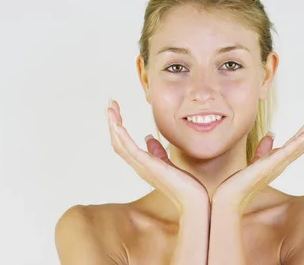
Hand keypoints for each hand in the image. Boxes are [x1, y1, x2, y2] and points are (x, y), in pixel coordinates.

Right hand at [106, 99, 208, 213]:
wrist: (193, 200)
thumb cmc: (183, 185)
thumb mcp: (167, 163)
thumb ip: (156, 152)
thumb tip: (148, 138)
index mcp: (141, 164)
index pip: (124, 144)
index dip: (118, 128)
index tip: (116, 111)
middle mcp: (138, 166)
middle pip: (118, 142)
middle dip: (113, 122)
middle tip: (110, 105)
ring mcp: (142, 166)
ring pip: (121, 144)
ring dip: (114, 125)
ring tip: (111, 108)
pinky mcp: (149, 166)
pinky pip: (131, 150)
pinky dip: (123, 137)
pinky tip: (118, 125)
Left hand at [213, 100, 303, 213]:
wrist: (229, 199)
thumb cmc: (241, 183)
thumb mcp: (254, 162)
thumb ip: (263, 150)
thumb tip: (271, 135)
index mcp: (280, 159)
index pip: (299, 139)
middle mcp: (283, 162)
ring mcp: (278, 163)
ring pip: (300, 143)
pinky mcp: (269, 165)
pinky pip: (287, 153)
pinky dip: (299, 142)